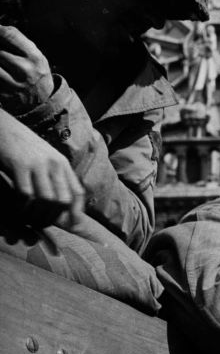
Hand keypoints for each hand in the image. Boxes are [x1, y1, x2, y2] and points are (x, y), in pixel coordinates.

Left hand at [0, 25, 53, 111]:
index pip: (9, 35)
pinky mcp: (4, 95)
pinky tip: (2, 72)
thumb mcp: (36, 57)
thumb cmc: (36, 74)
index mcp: (35, 58)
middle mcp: (25, 70)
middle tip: (1, 51)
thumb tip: (0, 28)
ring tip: (3, 63)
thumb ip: (19, 42)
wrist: (42, 103)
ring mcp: (13, 84)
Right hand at [0, 109, 83, 227]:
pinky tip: (18, 210)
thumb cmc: (24, 147)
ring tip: (31, 220)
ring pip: (47, 199)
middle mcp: (54, 164)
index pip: (77, 192)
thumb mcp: (45, 159)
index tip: (72, 226)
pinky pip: (25, 194)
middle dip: (55, 217)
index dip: (77, 212)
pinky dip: (23, 206)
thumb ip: (54, 177)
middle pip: (63, 200)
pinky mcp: (19, 165)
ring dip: (39, 215)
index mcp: (63, 164)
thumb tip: (61, 203)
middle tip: (43, 225)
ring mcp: (37, 164)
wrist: (4, 127)